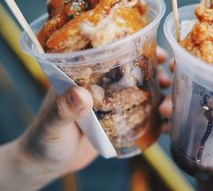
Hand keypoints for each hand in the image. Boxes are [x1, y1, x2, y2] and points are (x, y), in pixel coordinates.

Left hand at [17, 46, 170, 176]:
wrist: (47, 163)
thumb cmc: (44, 139)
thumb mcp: (52, 124)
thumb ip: (63, 109)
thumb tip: (81, 94)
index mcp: (85, 76)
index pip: (114, 55)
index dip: (138, 50)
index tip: (158, 52)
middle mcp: (102, 86)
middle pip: (135, 72)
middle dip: (156, 73)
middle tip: (169, 80)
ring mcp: (112, 104)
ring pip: (143, 93)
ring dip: (161, 96)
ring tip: (169, 107)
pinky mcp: (118, 122)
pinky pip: (141, 116)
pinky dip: (156, 119)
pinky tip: (167, 125)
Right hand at [158, 60, 212, 190]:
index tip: (196, 55)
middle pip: (207, 87)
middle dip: (186, 75)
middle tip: (169, 70)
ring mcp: (210, 128)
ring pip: (189, 102)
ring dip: (172, 97)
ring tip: (163, 106)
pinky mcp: (195, 141)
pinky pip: (178, 124)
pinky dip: (167, 118)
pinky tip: (159, 118)